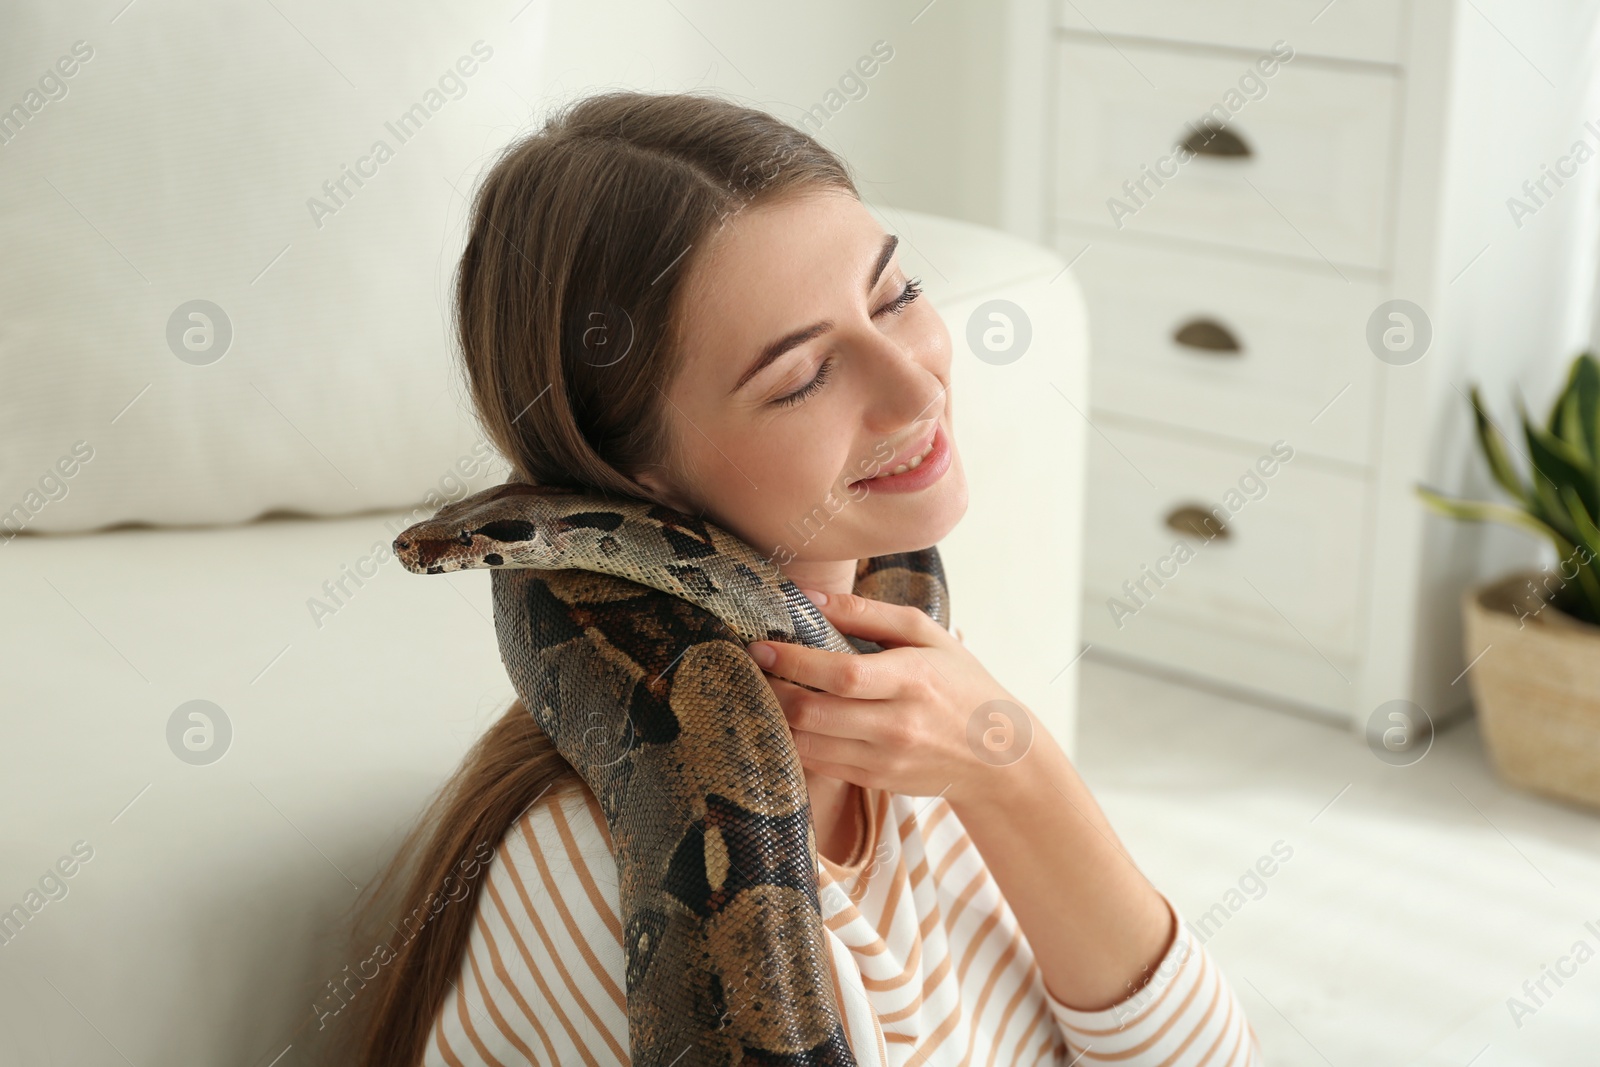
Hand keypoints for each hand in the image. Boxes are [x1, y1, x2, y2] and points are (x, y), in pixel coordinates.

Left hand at [746, 588, 1039, 806]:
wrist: (998, 755)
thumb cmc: (959, 682)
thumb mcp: (926, 635)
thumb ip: (867, 613)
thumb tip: (808, 597)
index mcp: (912, 679)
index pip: (841, 675)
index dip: (794, 662)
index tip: (761, 647)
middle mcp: (898, 724)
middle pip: (815, 714)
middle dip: (772, 691)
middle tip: (750, 668)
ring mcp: (885, 759)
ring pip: (808, 744)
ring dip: (774, 718)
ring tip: (759, 691)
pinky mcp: (875, 780)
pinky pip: (818, 764)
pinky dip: (792, 742)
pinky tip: (782, 719)